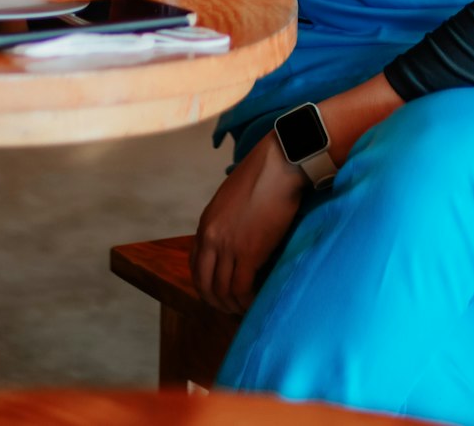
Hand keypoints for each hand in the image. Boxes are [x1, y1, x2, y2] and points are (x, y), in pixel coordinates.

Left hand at [191, 133, 305, 314]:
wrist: (278, 166)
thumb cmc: (262, 176)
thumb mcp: (231, 199)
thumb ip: (226, 221)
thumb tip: (235, 238)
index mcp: (206, 224)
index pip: (195, 264)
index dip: (204, 283)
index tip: (217, 291)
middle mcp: (211, 237)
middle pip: (204, 283)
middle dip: (215, 301)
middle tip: (230, 308)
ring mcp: (229, 246)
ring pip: (223, 289)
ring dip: (232, 304)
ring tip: (244, 308)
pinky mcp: (249, 252)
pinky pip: (242, 288)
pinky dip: (247, 301)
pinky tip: (255, 302)